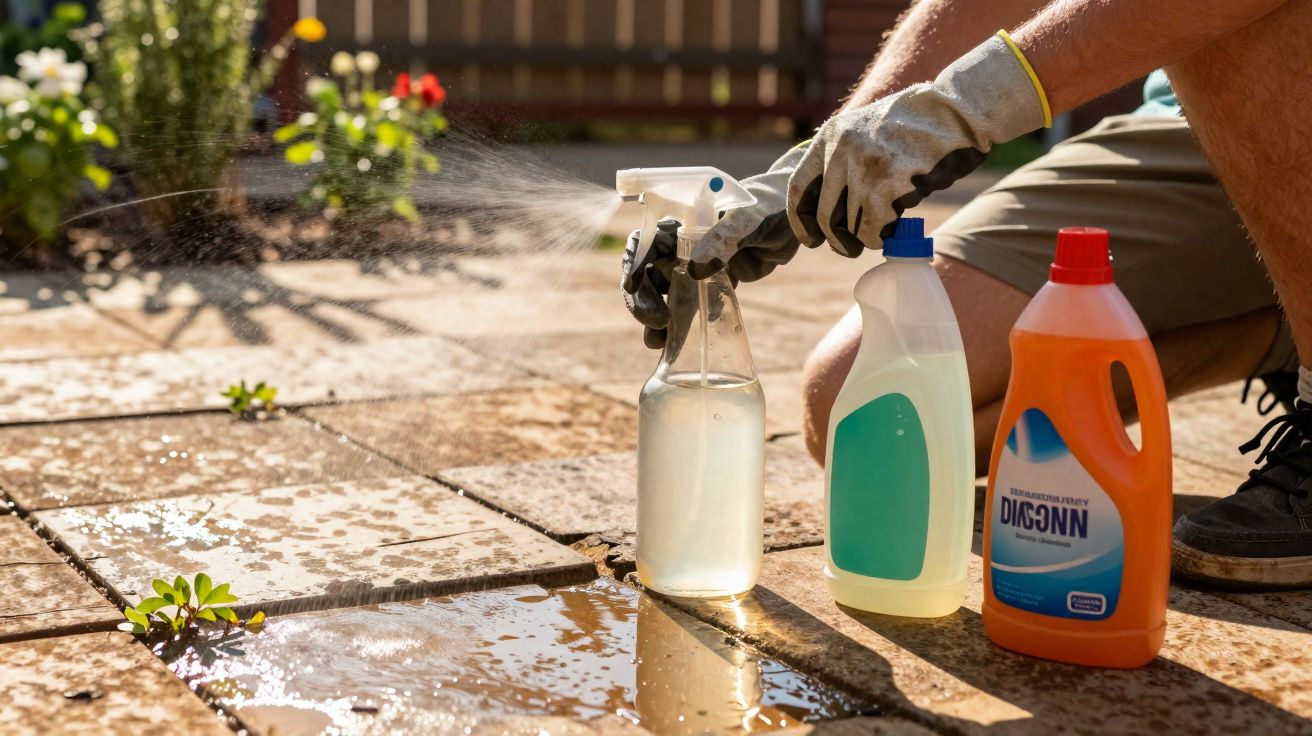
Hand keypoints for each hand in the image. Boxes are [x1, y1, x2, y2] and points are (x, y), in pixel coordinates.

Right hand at [622, 147, 807, 347]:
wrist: (799, 217)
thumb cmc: (773, 206)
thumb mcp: (750, 218)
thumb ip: (725, 237)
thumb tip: (695, 268)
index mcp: (682, 223)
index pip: (644, 242)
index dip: (633, 263)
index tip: (632, 286)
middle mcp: (682, 245)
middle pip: (648, 274)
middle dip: (643, 299)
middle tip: (656, 323)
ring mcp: (697, 267)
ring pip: (665, 295)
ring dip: (657, 319)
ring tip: (657, 344)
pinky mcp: (714, 284)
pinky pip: (691, 307)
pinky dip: (681, 326)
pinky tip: (677, 345)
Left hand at [787, 31, 1049, 255]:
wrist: (958, 111)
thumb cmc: (917, 126)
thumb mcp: (867, 129)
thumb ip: (844, 158)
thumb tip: (826, 210)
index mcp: (831, 135)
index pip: (799, 187)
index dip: (801, 220)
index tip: (811, 238)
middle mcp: (841, 151)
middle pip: (825, 215)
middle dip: (837, 239)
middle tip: (849, 248)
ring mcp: (864, 168)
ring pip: (852, 226)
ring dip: (868, 235)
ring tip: (886, 224)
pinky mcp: (889, 185)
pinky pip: (876, 229)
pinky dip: (884, 235)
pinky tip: (896, 225)